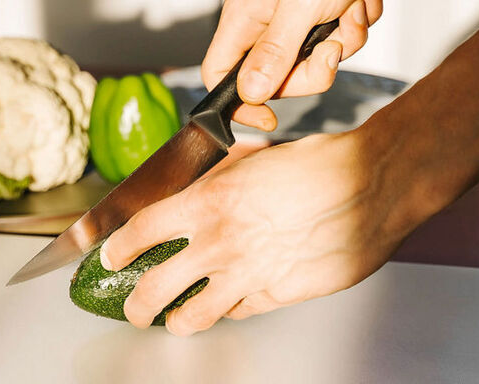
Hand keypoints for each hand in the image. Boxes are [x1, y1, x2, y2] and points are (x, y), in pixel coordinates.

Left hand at [99, 129, 411, 335]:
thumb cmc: (316, 164)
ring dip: (178, 320)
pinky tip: (229, 303)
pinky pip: (241, 312)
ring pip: (193, 316)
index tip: (109, 255)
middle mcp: (220, 243)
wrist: (370, 184)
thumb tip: (197, 183)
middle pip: (153, 289)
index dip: (117, 248)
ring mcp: (248, 275)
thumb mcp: (251, 158)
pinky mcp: (279, 296)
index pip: (140, 231)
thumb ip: (216, 177)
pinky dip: (231, 310)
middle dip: (135, 305)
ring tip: (173, 320)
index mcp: (207, 202)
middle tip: (133, 307)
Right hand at [203, 0, 389, 129]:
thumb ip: (273, 54)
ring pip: (315, 55)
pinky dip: (356, 18)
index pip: (219, 75)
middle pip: (277, 75)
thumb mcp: (301, 8)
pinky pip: (338, 35)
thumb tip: (247, 95)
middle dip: (316, 65)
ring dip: (345, 36)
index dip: (240, 104)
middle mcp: (262, 18)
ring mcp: (292, 13)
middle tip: (335, 44)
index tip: (271, 117)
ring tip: (352, 5)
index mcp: (244, 17)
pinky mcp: (320, 7)